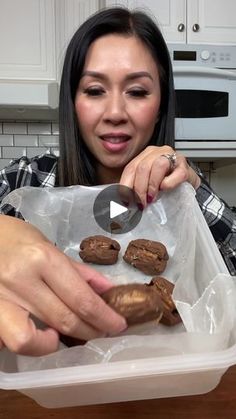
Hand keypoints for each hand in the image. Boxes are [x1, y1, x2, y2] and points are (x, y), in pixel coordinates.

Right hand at [0, 215, 126, 355]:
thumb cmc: (14, 236)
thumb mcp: (47, 245)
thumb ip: (77, 270)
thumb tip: (106, 291)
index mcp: (42, 259)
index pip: (81, 298)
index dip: (104, 317)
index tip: (118, 325)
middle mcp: (21, 281)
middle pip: (63, 320)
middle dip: (90, 331)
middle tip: (102, 331)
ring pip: (28, 341)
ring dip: (53, 344)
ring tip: (62, 335)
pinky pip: (6, 340)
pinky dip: (24, 341)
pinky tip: (34, 332)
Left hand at [120, 146, 200, 206]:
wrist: (187, 184)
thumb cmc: (166, 183)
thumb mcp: (147, 184)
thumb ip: (135, 188)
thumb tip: (123, 202)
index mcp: (144, 155)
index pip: (130, 168)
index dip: (126, 185)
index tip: (125, 201)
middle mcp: (157, 152)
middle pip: (142, 167)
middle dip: (139, 189)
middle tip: (141, 203)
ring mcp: (172, 156)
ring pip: (158, 166)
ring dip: (152, 185)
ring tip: (152, 198)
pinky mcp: (185, 166)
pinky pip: (176, 173)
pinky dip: (169, 183)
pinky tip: (166, 189)